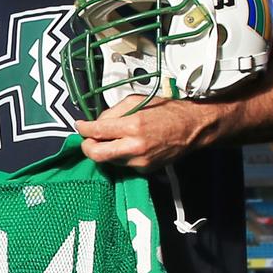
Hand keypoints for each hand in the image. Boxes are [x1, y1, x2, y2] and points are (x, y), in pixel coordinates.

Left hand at [75, 95, 216, 171]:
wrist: (193, 127)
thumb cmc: (166, 110)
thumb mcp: (136, 101)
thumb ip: (113, 112)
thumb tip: (96, 123)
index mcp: (132, 125)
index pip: (97, 132)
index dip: (83, 129)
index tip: (79, 125)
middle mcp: (135, 146)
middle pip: (96, 155)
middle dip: (87, 147)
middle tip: (88, 139)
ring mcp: (140, 161)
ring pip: (108, 160)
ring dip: (105, 150)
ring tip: (112, 139)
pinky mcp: (145, 170)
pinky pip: (123, 163)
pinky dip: (120, 155)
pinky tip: (128, 145)